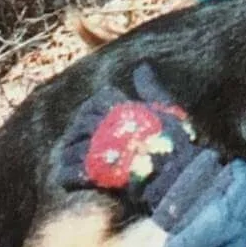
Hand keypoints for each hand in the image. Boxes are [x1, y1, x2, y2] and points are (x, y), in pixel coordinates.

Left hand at [57, 65, 213, 216]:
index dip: (97, 111)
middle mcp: (102, 126)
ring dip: (75, 156)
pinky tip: (83, 180)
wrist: (176, 177)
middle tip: (94, 147)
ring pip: (70, 148)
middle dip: (83, 134)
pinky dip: (71, 178)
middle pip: (80, 123)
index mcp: (118, 108)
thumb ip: (152, 89)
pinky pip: (68, 173)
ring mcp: (95, 149)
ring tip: (86, 165)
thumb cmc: (176, 144)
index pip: (96, 101)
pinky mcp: (91, 174)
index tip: (105, 122)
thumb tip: (142, 66)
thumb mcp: (168, 111)